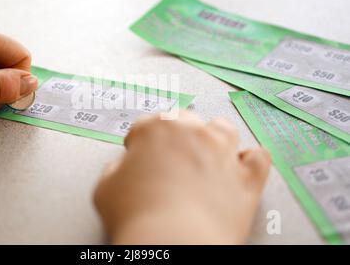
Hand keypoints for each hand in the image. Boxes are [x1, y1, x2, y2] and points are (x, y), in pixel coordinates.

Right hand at [94, 110, 270, 243]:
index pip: (145, 124)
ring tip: (205, 152)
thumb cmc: (140, 217)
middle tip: (167, 154)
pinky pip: (257, 157)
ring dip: (213, 136)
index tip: (137, 152)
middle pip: (184, 119)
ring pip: (223, 128)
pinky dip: (249, 160)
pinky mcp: (247, 177)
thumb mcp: (106, 188)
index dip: (139, 141)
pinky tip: (239, 165)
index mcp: (156, 129)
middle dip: (174, 133)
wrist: (173, 243)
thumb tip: (121, 169)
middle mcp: (192, 133)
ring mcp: (223, 152)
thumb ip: (114, 169)